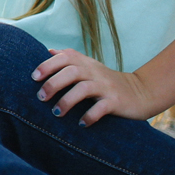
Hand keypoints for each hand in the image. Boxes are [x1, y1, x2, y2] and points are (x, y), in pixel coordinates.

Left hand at [31, 49, 161, 125]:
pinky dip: (89, 116)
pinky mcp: (116, 101)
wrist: (140, 92)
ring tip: (57, 113)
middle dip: (53, 84)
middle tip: (41, 98)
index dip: (47, 65)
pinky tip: (81, 124)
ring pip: (83, 89)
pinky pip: (101, 108)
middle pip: (71, 72)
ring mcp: (106, 86)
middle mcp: (94, 72)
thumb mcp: (89, 66)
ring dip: (67, 101)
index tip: (34, 78)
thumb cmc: (106, 81)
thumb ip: (70, 59)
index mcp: (85, 63)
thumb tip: (49, 50)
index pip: (64, 58)